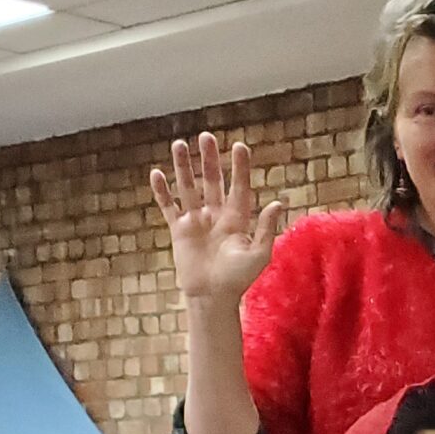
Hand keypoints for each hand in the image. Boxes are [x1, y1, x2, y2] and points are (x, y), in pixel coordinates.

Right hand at [151, 132, 284, 304]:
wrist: (212, 297)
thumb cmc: (238, 279)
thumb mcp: (258, 255)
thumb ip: (266, 228)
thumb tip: (278, 202)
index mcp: (237, 219)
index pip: (239, 187)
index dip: (239, 168)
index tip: (239, 146)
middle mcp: (216, 215)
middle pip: (212, 181)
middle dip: (209, 159)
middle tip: (206, 137)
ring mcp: (196, 220)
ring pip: (188, 187)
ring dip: (183, 167)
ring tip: (179, 144)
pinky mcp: (178, 229)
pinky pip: (168, 206)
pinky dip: (162, 191)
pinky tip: (157, 173)